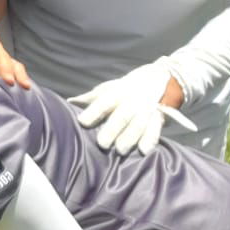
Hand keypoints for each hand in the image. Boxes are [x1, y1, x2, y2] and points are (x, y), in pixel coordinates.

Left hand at [69, 59, 192, 154]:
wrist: (159, 79)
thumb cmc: (125, 88)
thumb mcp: (109, 89)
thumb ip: (91, 97)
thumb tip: (70, 101)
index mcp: (118, 93)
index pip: (104, 102)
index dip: (93, 111)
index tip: (82, 122)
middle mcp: (133, 101)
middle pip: (122, 116)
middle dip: (112, 129)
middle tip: (102, 143)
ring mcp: (147, 110)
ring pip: (139, 125)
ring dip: (130, 138)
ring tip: (120, 150)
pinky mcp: (159, 118)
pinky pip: (156, 130)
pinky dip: (151, 140)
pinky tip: (143, 151)